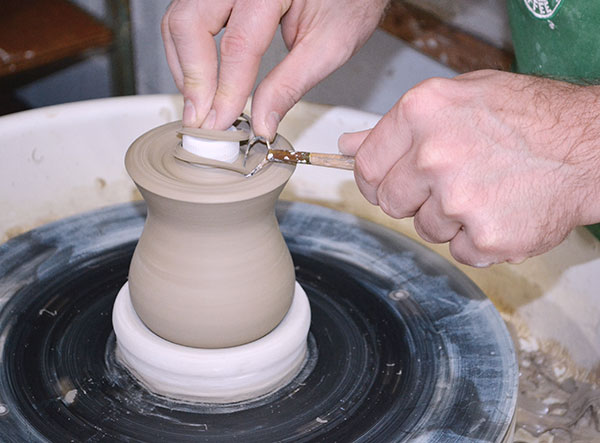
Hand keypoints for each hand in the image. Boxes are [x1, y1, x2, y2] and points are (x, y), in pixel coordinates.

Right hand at [162, 0, 387, 138]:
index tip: (219, 122)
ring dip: (185, 67)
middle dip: (193, 78)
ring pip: (179, 20)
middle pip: (190, 24)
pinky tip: (201, 80)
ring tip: (201, 105)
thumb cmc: (349, 1)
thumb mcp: (329, 46)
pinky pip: (186, 17)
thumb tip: (261, 122)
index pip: (238, 44)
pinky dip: (188, 52)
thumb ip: (290, 85)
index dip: (225, 90)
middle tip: (202, 119)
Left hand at [339, 70, 599, 266]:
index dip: (372, 181)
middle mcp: (434, 156)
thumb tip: (348, 145)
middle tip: (448, 183)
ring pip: (425, 229)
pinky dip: (475, 239)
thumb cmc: (528, 118)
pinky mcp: (484, 237)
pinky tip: (500, 210)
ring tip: (486, 190)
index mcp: (421, 114)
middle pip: (390, 202)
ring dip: (448, 218)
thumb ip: (396, 126)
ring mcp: (458, 200)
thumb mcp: (457, 100)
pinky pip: (458, 250)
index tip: (383, 185)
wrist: (590, 147)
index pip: (366, 166)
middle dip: (412, 199)